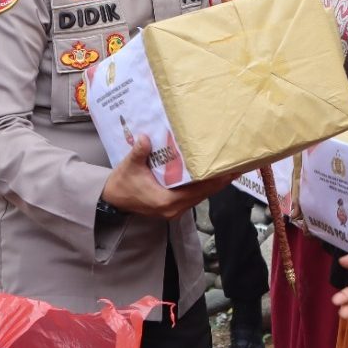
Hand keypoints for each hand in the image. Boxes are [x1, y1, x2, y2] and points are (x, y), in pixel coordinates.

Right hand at [100, 137, 237, 218]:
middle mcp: (174, 209)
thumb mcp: (129, 166)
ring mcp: (175, 209)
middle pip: (203, 194)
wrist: (112, 200)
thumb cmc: (122, 184)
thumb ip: (139, 152)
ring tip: (228, 169)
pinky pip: (193, 196)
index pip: (197, 191)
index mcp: (166, 201)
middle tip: (235, 165)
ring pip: (200, 196)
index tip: (228, 170)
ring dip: (213, 184)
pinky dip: (203, 186)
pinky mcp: (174, 206)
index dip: (214, 181)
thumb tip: (147, 138)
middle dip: (219, 181)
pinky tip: (211, 175)